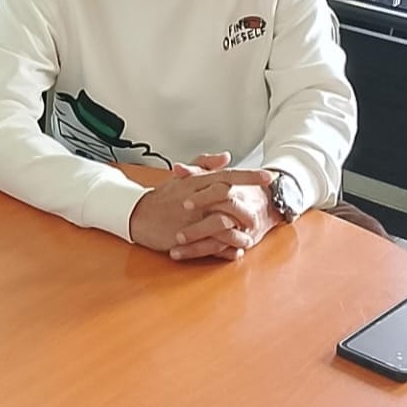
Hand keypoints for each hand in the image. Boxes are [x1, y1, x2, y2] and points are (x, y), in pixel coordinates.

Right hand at [127, 167, 275, 261]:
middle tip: (266, 208)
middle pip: (228, 196)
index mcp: (196, 182)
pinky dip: (226, 246)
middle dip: (249, 203)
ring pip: (222, 221)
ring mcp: (191, 218)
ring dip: (240, 228)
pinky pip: (211, 242)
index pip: (227, 175)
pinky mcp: (186, 236)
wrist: (138, 216)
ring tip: (253, 232)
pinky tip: (236, 249)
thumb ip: (204, 164)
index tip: (268, 176)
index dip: (249, 176)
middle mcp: (196, 198)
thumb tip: (226, 156)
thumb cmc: (162, 198)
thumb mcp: (181, 177)